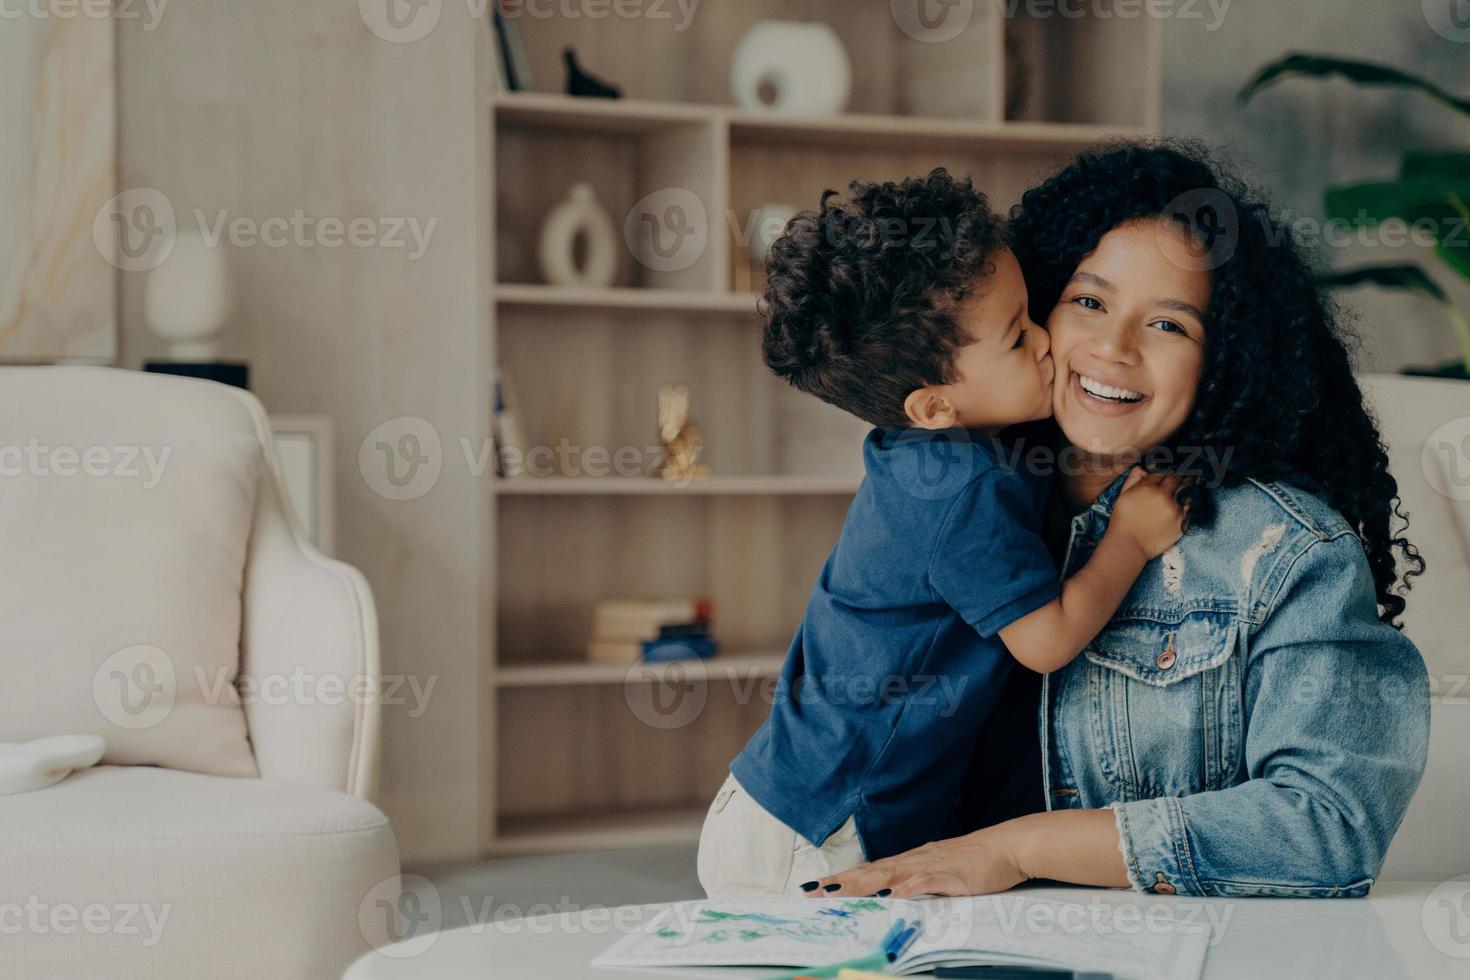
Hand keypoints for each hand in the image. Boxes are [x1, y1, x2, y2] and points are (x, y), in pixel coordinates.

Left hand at [803, 829, 1025, 898]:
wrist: (1008, 846)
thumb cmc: (977, 861)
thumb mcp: (941, 874)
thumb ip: (918, 884)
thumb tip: (894, 894)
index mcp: (911, 862)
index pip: (869, 871)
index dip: (842, 879)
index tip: (816, 887)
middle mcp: (915, 860)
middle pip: (871, 872)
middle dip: (840, 883)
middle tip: (812, 891)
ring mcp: (932, 866)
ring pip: (890, 875)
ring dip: (861, 885)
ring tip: (836, 893)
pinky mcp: (952, 875)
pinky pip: (926, 882)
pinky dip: (907, 888)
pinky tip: (891, 896)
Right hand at [1109, 466, 1190, 560]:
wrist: (1129, 545)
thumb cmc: (1122, 521)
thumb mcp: (1122, 497)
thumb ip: (1132, 481)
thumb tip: (1140, 468)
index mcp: (1147, 488)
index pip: (1160, 473)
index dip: (1165, 470)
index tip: (1169, 469)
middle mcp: (1162, 496)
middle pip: (1175, 478)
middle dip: (1178, 474)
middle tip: (1185, 469)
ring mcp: (1174, 508)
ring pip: (1187, 489)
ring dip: (1191, 480)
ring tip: (1196, 475)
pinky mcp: (1181, 521)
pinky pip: (1192, 505)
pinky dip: (1194, 496)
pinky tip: (1197, 490)